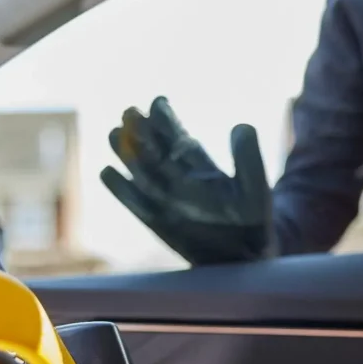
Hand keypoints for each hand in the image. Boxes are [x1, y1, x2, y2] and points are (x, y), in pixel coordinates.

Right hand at [100, 96, 274, 264]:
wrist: (245, 261)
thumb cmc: (253, 224)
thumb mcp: (256, 188)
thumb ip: (249, 159)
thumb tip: (242, 126)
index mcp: (202, 168)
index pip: (178, 139)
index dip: (167, 121)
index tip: (158, 101)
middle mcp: (180, 181)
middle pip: (155, 152)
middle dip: (142, 132)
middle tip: (129, 110)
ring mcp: (167, 202)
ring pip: (142, 173)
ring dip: (127, 155)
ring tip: (112, 133)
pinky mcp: (158, 223)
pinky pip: (136, 204)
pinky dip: (121, 191)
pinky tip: (106, 172)